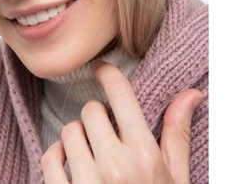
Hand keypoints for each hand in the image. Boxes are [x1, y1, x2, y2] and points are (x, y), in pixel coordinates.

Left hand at [41, 61, 203, 183]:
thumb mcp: (175, 178)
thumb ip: (177, 133)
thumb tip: (191, 93)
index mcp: (145, 157)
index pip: (120, 95)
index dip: (108, 74)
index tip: (101, 68)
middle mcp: (116, 167)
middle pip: (91, 110)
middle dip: (98, 117)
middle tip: (107, 134)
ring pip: (69, 131)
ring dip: (78, 138)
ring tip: (92, 155)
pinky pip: (50, 157)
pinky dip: (57, 157)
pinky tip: (72, 166)